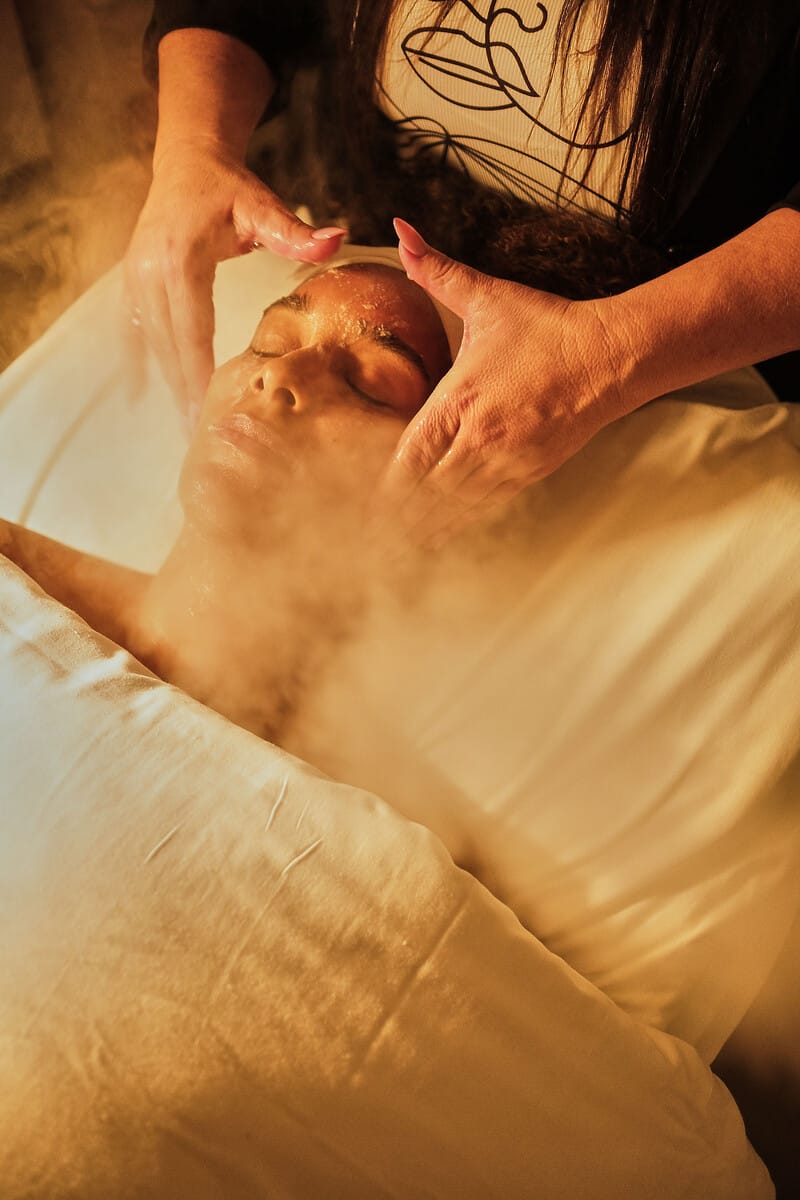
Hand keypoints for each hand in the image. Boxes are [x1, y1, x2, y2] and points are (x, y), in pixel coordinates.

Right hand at [124, 140, 345, 417]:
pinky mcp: (131, 282)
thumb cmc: (229, 188)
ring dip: (164, 385)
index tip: (206, 408)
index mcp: (181, 259)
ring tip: (181, 428)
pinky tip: (140, 399)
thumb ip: (296, 231)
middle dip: (181, 392)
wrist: (187, 161)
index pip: (191, 327)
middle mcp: (150, 271)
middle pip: (167, 344)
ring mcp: (135, 277)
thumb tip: (336, 240)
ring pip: (149, 343)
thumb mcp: (262, 206)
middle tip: (196, 437)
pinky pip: (132, 331)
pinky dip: (139, 364)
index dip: (197, 370)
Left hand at [377, 219, 627, 546]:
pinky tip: (435, 538)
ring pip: (453, 509)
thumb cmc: (548, 329)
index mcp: (461, 400)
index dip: (381, 483)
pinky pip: (484, 510)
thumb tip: (401, 231)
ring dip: (421, 527)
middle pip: (424, 492)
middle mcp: (481, 439)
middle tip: (362, 533)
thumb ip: (436, 271)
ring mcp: (507, 463)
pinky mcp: (529, 476)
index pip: (409, 455)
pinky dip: (457, 525)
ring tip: (389, 550)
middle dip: (393, 513)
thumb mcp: (488, 298)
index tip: (355, 496)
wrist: (612, 356)